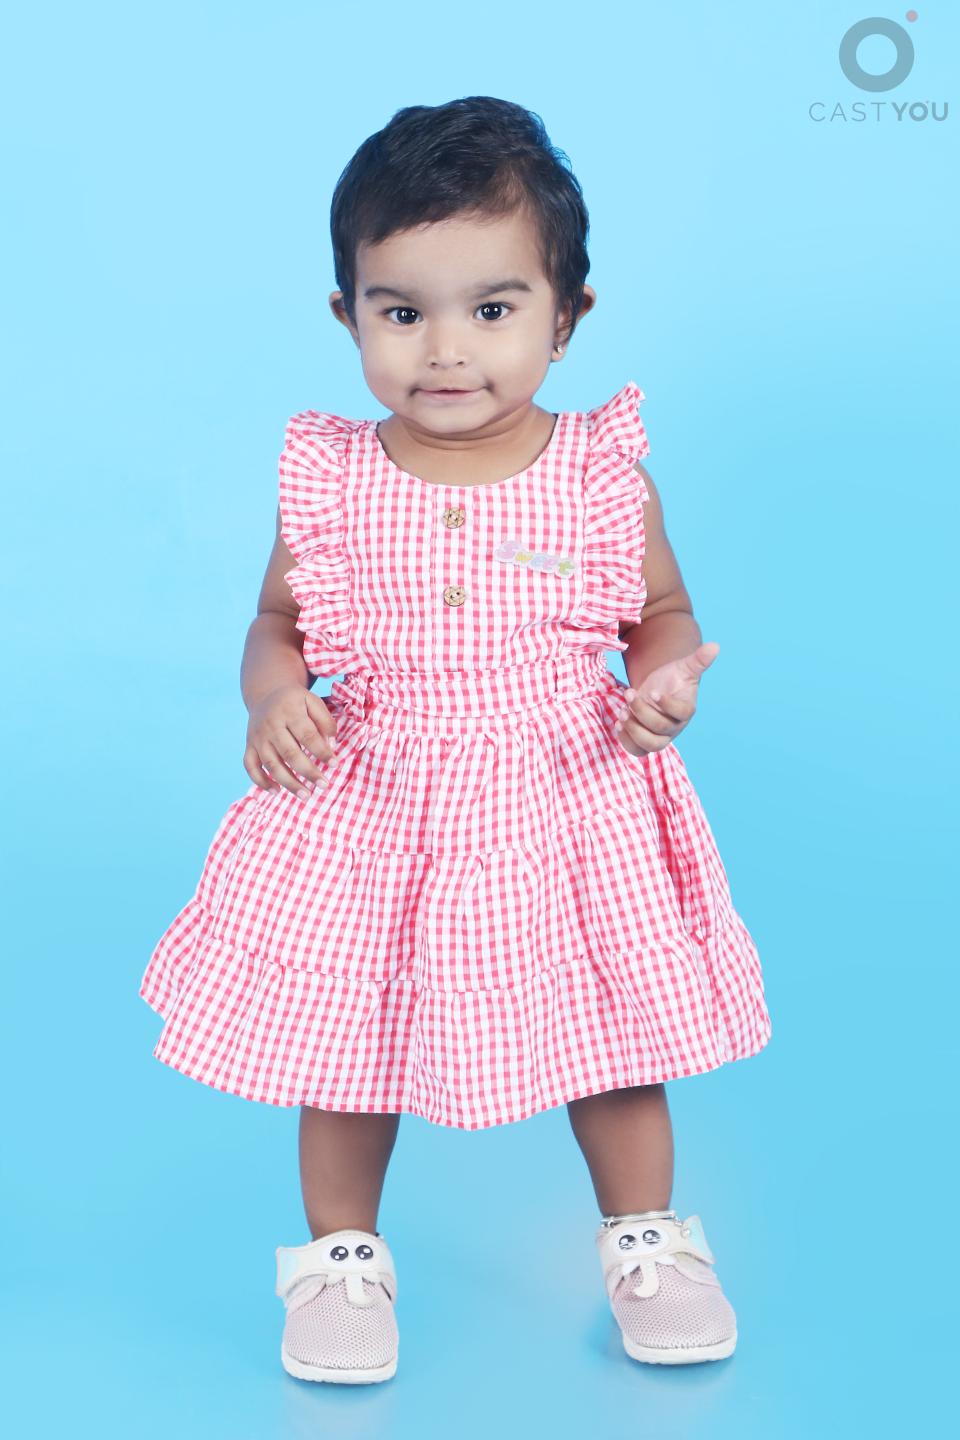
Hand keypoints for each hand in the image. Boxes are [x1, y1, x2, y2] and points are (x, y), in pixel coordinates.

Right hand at [243, 685, 338, 798]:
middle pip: (289, 753)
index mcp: (289, 711)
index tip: (334, 764)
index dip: (321, 751)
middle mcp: (271, 725)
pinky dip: (261, 781)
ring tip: (306, 795)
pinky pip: (250, 766)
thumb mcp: (312, 701)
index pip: (307, 735)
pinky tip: (276, 792)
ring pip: (271, 764)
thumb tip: (331, 745)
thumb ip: (325, 721)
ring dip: (288, 782)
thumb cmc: (295, 701)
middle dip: (308, 772)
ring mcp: (257, 737)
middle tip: (324, 785)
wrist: (266, 694)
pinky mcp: (249, 746)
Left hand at [614, 642, 719, 757]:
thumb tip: (715, 646)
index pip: (682, 713)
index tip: (653, 692)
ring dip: (634, 730)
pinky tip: (618, 724)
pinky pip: (637, 751)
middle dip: (642, 712)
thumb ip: (698, 660)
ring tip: (622, 712)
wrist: (658, 690)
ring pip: (651, 745)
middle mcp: (675, 726)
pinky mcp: (646, 742)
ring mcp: (661, 737)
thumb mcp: (684, 667)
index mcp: (686, 709)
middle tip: (630, 693)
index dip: (668, 705)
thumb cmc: (673, 679)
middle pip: (662, 729)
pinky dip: (626, 741)